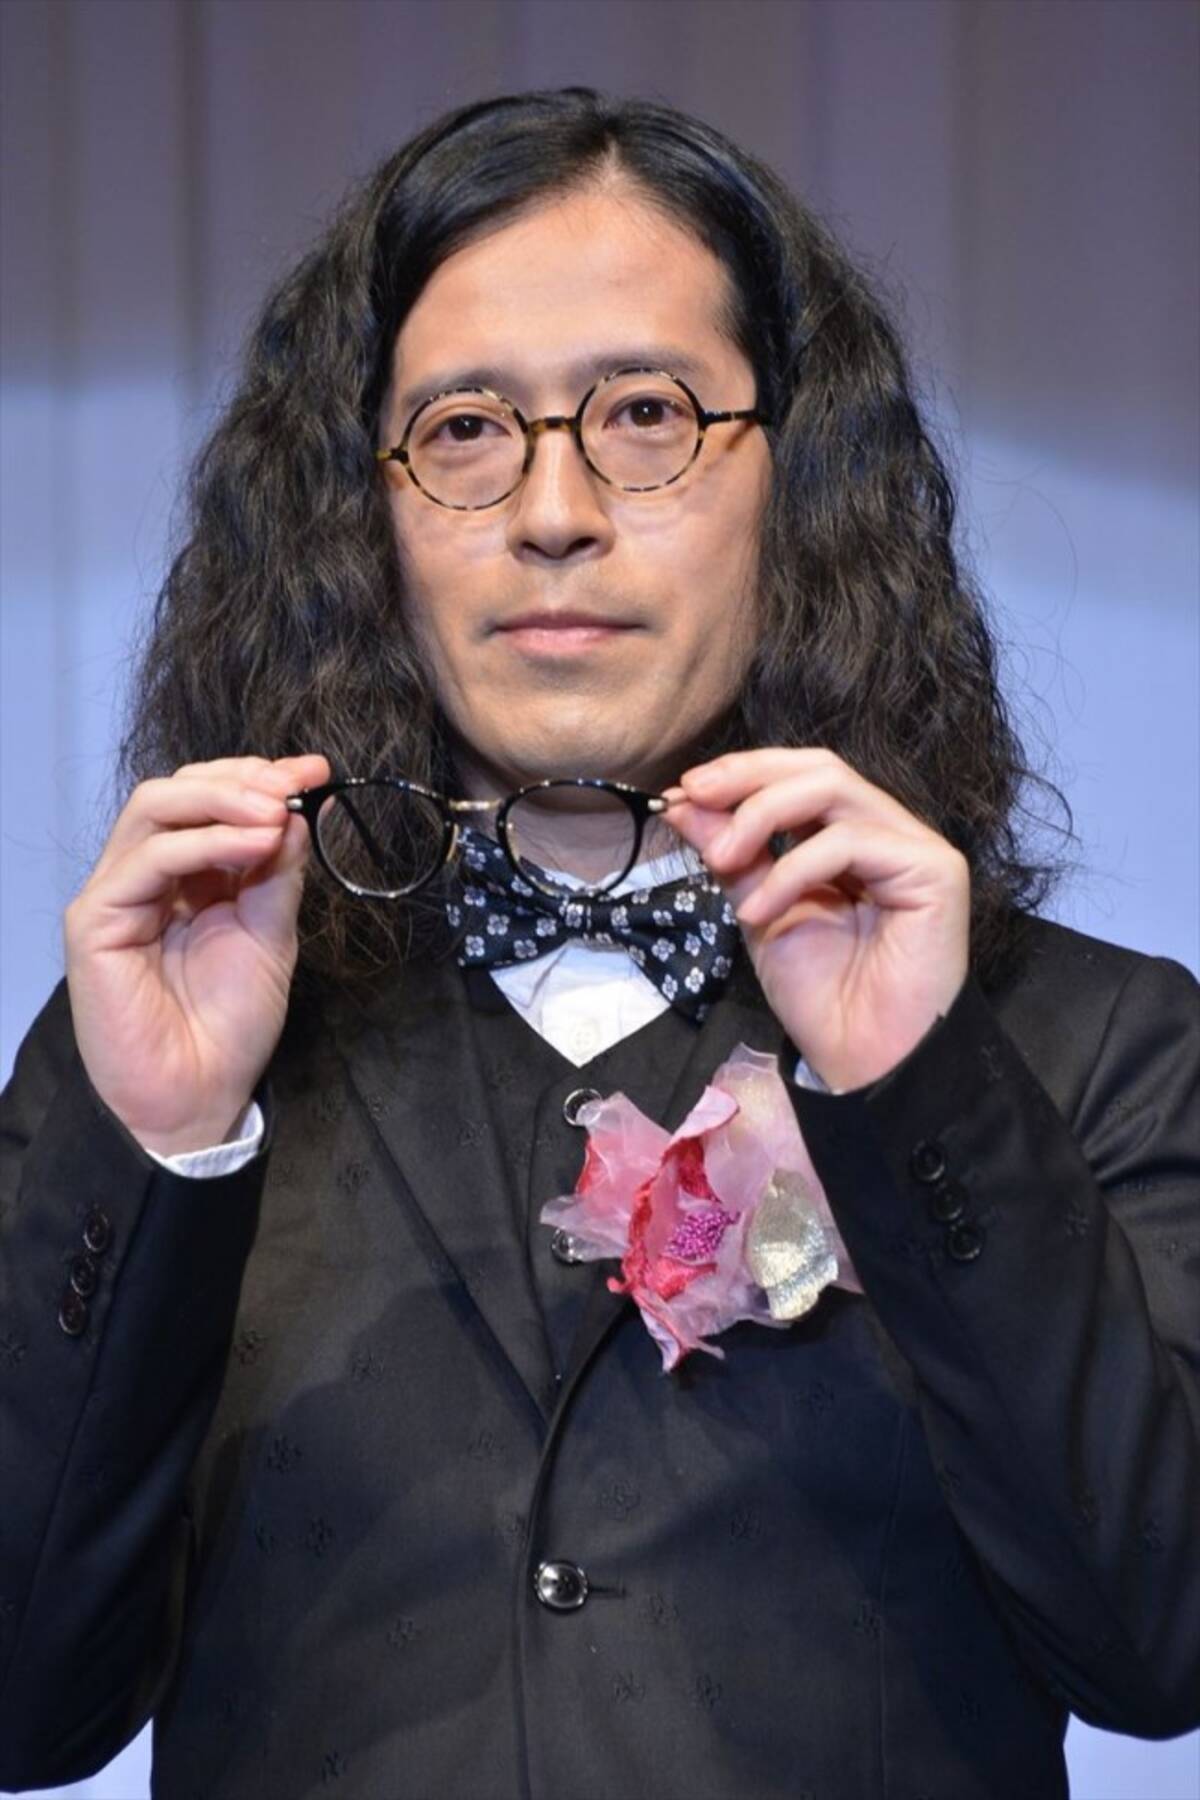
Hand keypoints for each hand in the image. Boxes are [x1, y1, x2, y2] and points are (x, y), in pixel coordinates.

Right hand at [64, 753, 329, 1155]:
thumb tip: (294, 811)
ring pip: (155, 808)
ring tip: (274, 813)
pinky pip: (149, 858)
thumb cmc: (230, 1026)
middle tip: (292, 786)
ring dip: (222, 799)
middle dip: (240, 778)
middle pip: (177, 791)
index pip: (209, 802)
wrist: (200, 1094)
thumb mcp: (270, 935)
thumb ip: (276, 874)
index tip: (315, 772)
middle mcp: (145, 876)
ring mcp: (116, 894)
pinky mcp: (96, 920)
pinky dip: (204, 842)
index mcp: (186, 876)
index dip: (258, 777)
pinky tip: (253, 845)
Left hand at [665, 749, 969, 1090]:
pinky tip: (759, 911)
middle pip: (819, 767)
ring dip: (761, 815)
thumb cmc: (822, 997)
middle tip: (695, 794)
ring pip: (832, 788)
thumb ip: (733, 855)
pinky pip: (849, 841)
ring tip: (720, 859)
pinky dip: (792, 870)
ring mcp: (914, 848)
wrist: (863, 1059)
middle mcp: (888, 833)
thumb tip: (685, 802)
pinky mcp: (934, 870)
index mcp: (850, 839)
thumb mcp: (759, 910)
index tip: (684, 791)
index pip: (800, 778)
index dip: (743, 775)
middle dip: (748, 776)